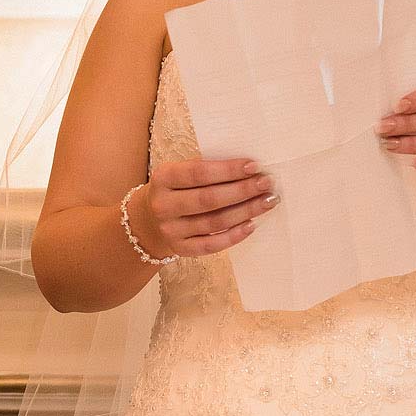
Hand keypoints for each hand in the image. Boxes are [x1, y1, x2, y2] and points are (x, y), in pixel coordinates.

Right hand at [130, 158, 277, 258]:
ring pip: (215, 222)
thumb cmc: (175, 190)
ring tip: (267, 201)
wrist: (148, 220)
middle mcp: (164, 205)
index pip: (199, 173)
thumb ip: (206, 170)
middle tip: (266, 184)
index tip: (254, 166)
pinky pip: (212, 245)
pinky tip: (251, 225)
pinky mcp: (181, 249)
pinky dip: (234, 236)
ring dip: (245, 211)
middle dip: (242, 190)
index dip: (228, 170)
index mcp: (163, 178)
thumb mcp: (179, 173)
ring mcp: (171, 230)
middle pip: (209, 199)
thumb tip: (248, 169)